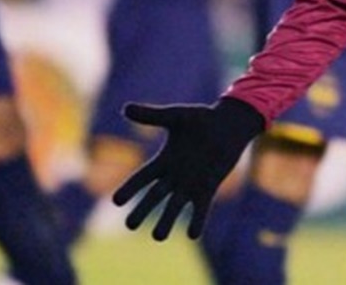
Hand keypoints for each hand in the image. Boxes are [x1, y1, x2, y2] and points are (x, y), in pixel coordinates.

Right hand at [111, 97, 264, 240]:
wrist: (230, 124)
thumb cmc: (202, 119)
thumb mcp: (175, 116)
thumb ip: (152, 115)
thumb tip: (125, 108)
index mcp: (164, 160)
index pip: (142, 178)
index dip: (130, 189)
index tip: (115, 201)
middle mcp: (174, 176)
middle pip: (154, 197)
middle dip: (142, 211)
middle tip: (130, 226)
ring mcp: (191, 184)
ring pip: (175, 207)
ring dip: (167, 221)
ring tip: (158, 237)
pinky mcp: (209, 188)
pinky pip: (201, 208)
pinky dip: (197, 220)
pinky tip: (193, 235)